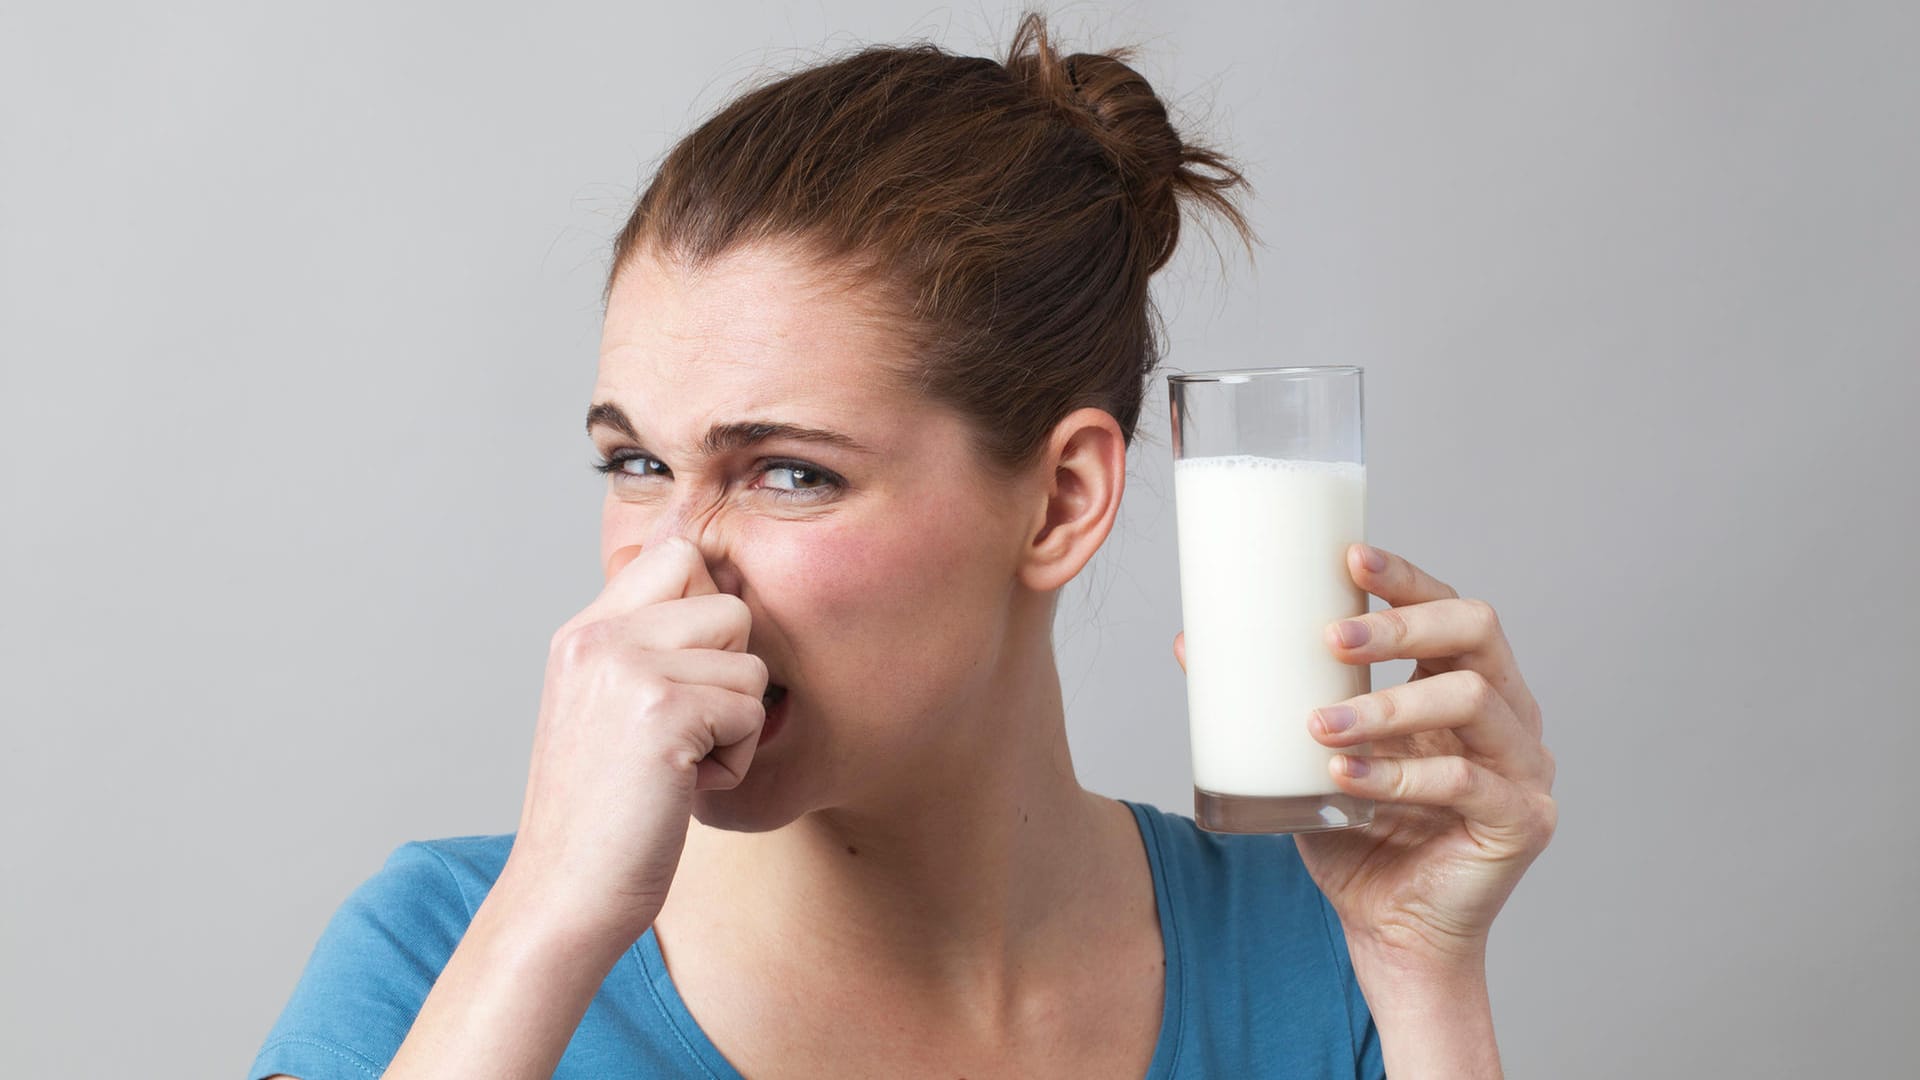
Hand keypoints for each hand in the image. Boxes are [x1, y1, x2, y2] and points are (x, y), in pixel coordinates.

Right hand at [502, 537, 770, 943]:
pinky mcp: (662, 710)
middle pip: (729, 606)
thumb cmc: (602, 814)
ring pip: (749, 664)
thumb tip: (726, 599)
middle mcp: (598, 636)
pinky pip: (750, 711)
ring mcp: (627, 668)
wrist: (562, 894)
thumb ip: (646, 651)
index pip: (678, 556)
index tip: (686, 683)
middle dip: (729, 676)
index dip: (707, 619)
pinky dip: (734, 761)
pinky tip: (681, 789)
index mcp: (583, 632)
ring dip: (735, 725)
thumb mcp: (605, 710)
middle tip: (683, 734)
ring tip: (679, 765)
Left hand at [1172, 543, 1555, 970]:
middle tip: (1330, 636)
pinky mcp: (1522, 820)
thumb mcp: (1308, 754)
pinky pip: (1465, 783)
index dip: (1404, 578)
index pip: (1447, 607)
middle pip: (1476, 632)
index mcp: (1465, 682)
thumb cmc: (1354, 834)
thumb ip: (1267, 701)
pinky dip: (1399, 776)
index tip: (1348, 556)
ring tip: (1320, 725)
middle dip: (1401, 624)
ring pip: (1472, 700)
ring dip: (1387, 705)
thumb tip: (1188, 642)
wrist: (1387, 931)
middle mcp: (1508, 714)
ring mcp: (1524, 766)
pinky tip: (1344, 779)